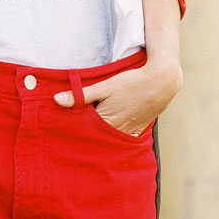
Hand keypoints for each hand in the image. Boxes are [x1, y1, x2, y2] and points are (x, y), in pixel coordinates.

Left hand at [53, 57, 182, 135]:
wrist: (161, 83)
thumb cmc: (131, 82)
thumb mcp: (105, 86)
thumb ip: (82, 95)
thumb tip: (57, 100)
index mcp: (106, 121)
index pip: (84, 131)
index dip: (74, 128)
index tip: (63, 128)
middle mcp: (118, 131)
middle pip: (97, 136)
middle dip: (87, 133)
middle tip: (73, 132)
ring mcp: (129, 131)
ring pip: (110, 137)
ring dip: (101, 134)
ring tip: (90, 130)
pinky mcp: (138, 129)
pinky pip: (122, 135)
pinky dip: (114, 133)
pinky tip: (110, 128)